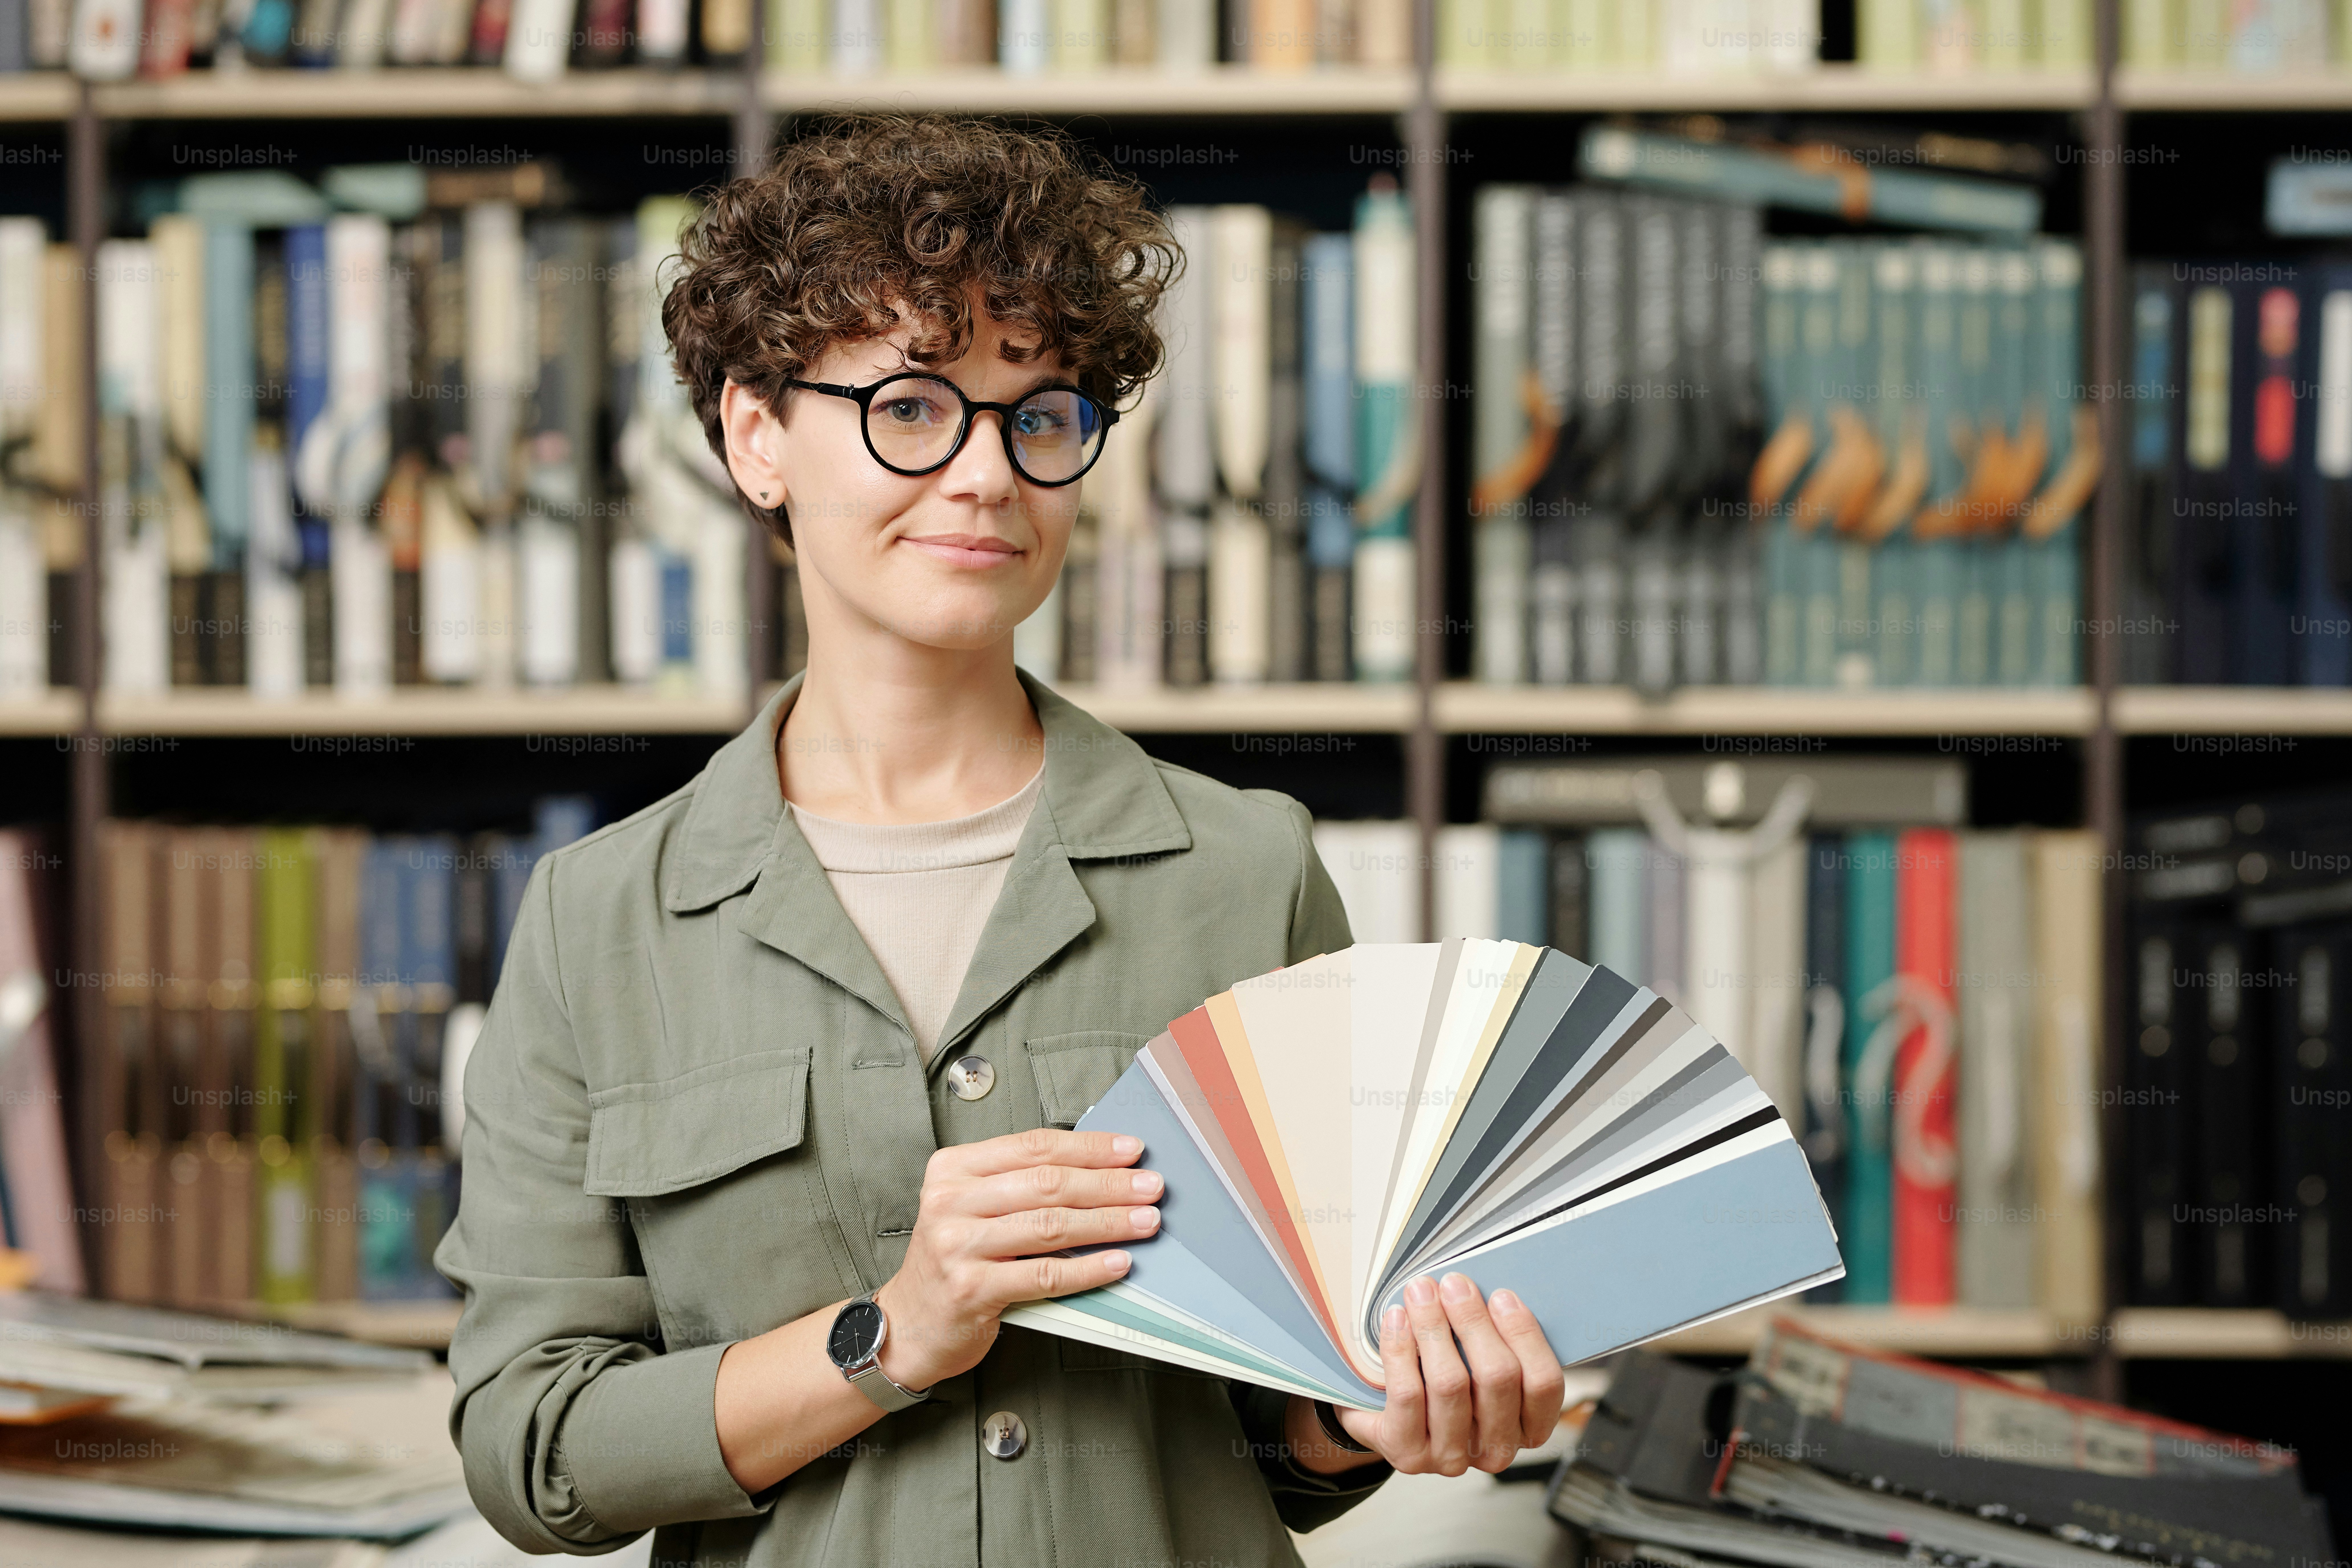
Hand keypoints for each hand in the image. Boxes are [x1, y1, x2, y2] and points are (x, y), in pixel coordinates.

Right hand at [873, 1127, 1161, 1390]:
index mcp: (953, 1169)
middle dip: (1109, 1183)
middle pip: (1047, 1183)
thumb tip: (1100, 1168)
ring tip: (1146, 1221)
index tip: (1131, 1149)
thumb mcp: (972, 1207)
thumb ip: (1020, 1185)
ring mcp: (958, 1246)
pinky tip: (1118, 1262)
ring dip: (1107, 1222)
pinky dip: (1087, 1268)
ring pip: (1050, 1226)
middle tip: (1151, 1186)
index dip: (1089, 1147)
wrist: (907, 1325)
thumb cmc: (954, 1260)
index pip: (1033, 1146)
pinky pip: (1043, 1274)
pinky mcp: (971, 1290)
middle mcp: (951, 1202)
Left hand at [1332, 1273, 1565, 1475]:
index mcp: (1528, 1428)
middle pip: (1498, 1377)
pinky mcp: (1409, 1454)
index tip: (1501, 1295)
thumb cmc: (1444, 1379)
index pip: (1544, 1383)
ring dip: (1434, 1327)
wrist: (1386, 1416)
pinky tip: (1396, 1319)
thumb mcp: (1480, 1360)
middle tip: (1454, 1284)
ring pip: (1451, 1383)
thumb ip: (1496, 1336)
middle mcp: (1496, 1450)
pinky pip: (1408, 1394)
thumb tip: (1493, 1292)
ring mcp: (1452, 1457)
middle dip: (1473, 1321)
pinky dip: (1400, 1349)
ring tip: (1421, 1292)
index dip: (1525, 1335)